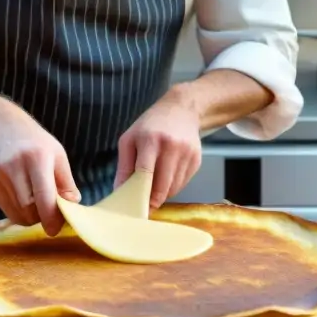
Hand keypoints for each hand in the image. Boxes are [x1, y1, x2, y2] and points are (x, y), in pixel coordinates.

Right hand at [0, 105, 80, 235]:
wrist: (0, 126)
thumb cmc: (35, 143)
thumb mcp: (57, 155)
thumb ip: (66, 183)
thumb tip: (73, 207)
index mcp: (37, 158)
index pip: (43, 198)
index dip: (51, 218)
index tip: (55, 229)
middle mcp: (14, 166)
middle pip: (28, 210)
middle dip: (40, 217)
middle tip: (47, 211)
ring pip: (15, 213)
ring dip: (28, 215)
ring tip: (34, 201)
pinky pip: (4, 208)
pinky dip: (15, 209)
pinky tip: (19, 193)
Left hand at [114, 90, 201, 208]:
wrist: (181, 109)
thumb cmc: (150, 126)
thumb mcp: (130, 139)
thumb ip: (124, 166)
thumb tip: (119, 191)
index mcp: (151, 139)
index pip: (145, 172)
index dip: (141, 193)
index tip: (136, 207)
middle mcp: (172, 146)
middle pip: (163, 185)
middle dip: (153, 200)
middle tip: (145, 206)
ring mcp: (187, 153)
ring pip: (174, 187)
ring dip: (163, 194)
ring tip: (154, 188)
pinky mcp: (197, 159)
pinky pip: (183, 183)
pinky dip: (173, 187)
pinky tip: (166, 177)